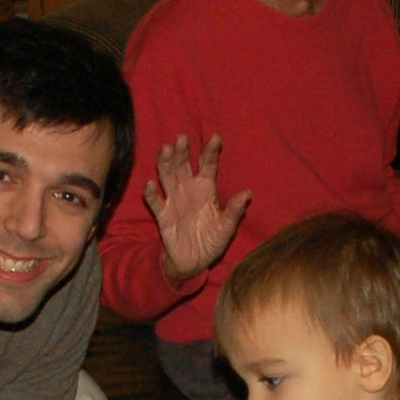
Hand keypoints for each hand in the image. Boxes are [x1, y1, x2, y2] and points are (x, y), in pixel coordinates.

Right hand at [148, 135, 251, 282]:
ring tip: (166, 149)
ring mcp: (174, 200)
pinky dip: (151, 193)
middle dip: (183, 151)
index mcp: (206, 188)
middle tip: (182, 138)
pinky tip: (151, 184)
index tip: (216, 137)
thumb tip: (248, 193)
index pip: (207, 165)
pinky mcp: (163, 214)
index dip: (210, 151)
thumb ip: (235, 210)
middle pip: (183, 165)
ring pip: (167, 176)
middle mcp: (188, 189)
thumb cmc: (212, 240)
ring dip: (165, 163)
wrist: (195, 262)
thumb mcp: (227, 227)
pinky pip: (155, 201)